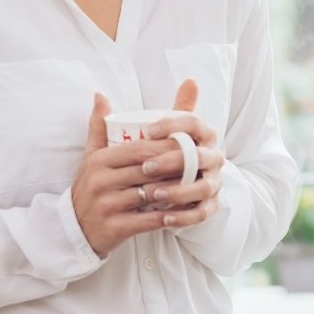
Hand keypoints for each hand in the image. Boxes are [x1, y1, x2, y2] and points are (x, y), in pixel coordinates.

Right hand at [69, 86, 222, 257]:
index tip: (189, 144)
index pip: (140, 147)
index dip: (168, 145)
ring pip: (152, 193)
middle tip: (201, 164)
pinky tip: (185, 211)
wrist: (74, 228)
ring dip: (178, 190)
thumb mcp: (91, 156)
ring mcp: (107, 204)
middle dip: (177, 166)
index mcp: (100, 160)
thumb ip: (99, 126)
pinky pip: (149, 220)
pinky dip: (169, 216)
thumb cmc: (90, 187)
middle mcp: (101, 180)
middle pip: (149, 169)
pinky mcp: (115, 227)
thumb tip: (100, 94)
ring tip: (198, 185)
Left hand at [140, 79, 226, 231]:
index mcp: (201, 135)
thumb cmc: (157, 160)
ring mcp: (214, 181)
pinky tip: (166, 219)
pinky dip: (185, 216)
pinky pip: (203, 212)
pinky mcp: (211, 205)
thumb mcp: (145, 141)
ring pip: (203, 186)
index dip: (173, 125)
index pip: (193, 122)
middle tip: (145, 167)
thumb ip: (126, 119)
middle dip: (173, 161)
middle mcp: (213, 156)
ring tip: (155, 195)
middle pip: (199, 155)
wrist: (173, 189)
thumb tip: (99, 94)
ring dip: (180, 191)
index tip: (147, 131)